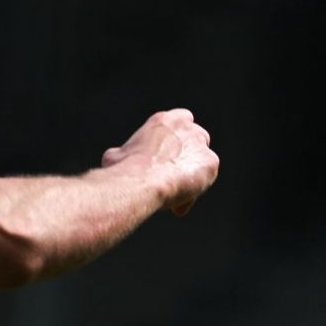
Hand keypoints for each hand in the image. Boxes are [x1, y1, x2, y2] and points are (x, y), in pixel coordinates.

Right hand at [102, 108, 219, 215]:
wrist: (140, 181)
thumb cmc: (123, 169)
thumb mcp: (116, 155)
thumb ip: (126, 153)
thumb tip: (115, 158)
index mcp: (164, 121)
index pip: (181, 121)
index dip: (178, 139)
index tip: (171, 156)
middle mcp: (185, 127)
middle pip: (197, 138)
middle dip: (189, 156)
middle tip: (176, 177)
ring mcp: (199, 144)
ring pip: (202, 160)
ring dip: (193, 174)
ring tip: (176, 195)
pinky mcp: (210, 162)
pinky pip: (206, 178)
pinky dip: (195, 191)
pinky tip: (178, 205)